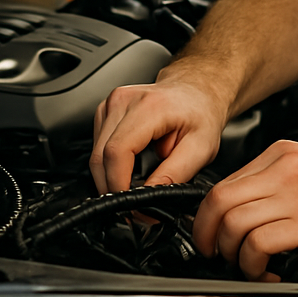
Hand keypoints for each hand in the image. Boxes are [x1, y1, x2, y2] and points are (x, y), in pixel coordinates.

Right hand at [90, 69, 231, 192]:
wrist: (196, 91)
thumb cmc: (200, 114)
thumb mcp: (202, 148)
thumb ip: (175, 174)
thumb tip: (150, 195)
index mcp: (150, 107)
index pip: (117, 151)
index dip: (118, 183)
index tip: (131, 204)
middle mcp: (124, 101)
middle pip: (100, 156)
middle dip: (113, 187)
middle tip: (134, 204)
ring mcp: (111, 104)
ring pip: (96, 154)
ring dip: (111, 176)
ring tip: (135, 183)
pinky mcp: (105, 111)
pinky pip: (98, 147)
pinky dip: (110, 164)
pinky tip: (130, 165)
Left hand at [191, 140, 297, 280]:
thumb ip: (282, 182)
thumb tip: (252, 210)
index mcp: (282, 155)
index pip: (226, 182)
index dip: (209, 215)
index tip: (211, 234)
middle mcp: (283, 170)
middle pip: (219, 200)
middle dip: (206, 235)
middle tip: (213, 254)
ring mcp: (295, 194)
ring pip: (233, 223)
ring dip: (231, 254)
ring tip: (246, 267)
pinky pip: (259, 244)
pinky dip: (254, 266)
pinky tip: (269, 275)